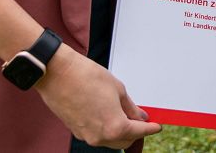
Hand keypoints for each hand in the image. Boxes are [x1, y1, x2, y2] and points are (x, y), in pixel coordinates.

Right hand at [35, 45, 160, 148]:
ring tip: (125, 115)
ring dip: (120, 131)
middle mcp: (100, 137)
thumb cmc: (87, 77)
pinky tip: (109, 115)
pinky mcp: (76, 131)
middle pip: (124, 141)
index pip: (138, 132)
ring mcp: (86, 136)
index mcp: (114, 127)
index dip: (150, 128)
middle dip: (135, 132)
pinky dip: (107, 129)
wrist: (58, 75)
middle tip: (141, 119)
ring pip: (110, 140)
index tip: (157, 126)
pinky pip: (97, 135)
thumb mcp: (118, 89)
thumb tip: (140, 116)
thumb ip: (130, 107)